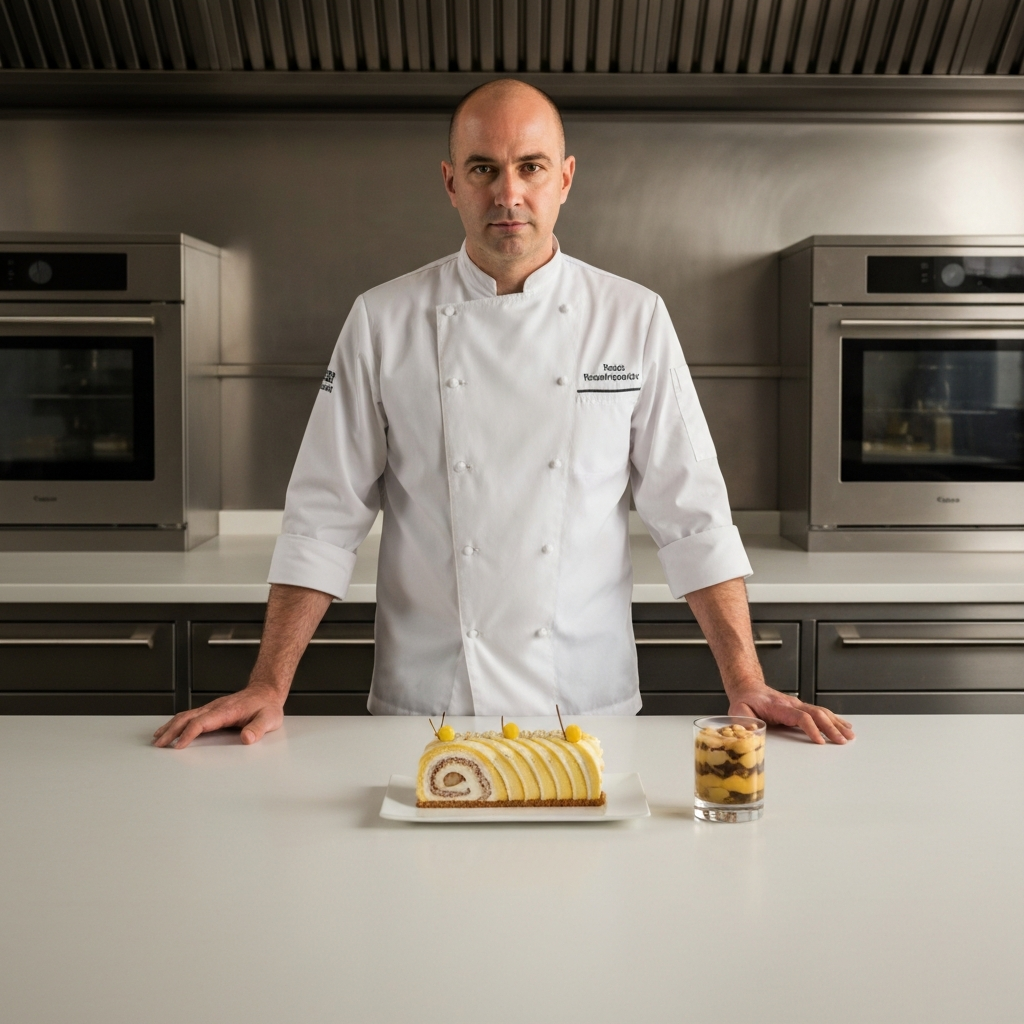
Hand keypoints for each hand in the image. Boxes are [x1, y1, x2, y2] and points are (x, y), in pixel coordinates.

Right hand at [152, 683, 284, 748]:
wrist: (266, 692)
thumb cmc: (267, 706)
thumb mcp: (269, 718)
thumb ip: (258, 729)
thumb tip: (247, 738)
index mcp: (226, 711)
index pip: (202, 722)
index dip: (188, 734)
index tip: (178, 746)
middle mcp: (216, 708)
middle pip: (187, 718)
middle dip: (171, 731)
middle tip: (159, 745)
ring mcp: (212, 708)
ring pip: (186, 715)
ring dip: (170, 726)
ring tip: (157, 738)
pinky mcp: (212, 710)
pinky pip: (191, 715)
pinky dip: (177, 722)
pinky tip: (171, 728)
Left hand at [728, 684, 854, 744]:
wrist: (748, 688)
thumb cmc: (745, 701)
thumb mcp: (739, 711)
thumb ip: (744, 721)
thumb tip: (750, 731)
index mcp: (778, 706)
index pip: (800, 717)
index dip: (811, 729)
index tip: (820, 741)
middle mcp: (792, 704)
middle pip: (816, 714)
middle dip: (831, 728)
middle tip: (842, 741)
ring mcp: (798, 705)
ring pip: (822, 712)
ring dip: (837, 724)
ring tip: (850, 735)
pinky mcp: (800, 708)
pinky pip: (821, 712)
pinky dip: (835, 719)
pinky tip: (845, 725)